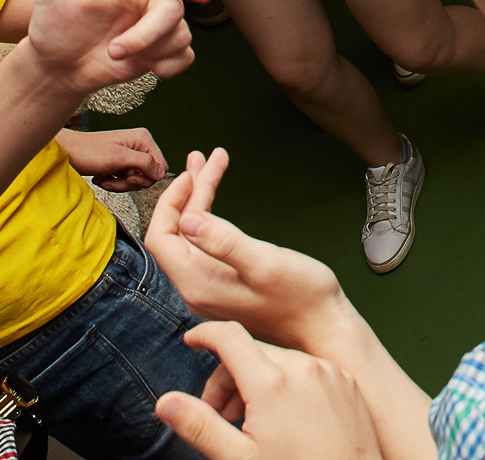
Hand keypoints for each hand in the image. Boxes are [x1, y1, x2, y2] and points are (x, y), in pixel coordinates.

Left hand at [25, 0, 208, 97]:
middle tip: (114, 50)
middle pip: (174, 10)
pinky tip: (143, 68)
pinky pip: (185, 58)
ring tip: (117, 57)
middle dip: (148, 35)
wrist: (56, 65)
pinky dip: (168, 67)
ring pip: (181, 36)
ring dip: (152, 53)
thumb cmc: (54, 21)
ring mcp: (158, 26)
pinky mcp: (162, 52)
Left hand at [58, 125, 170, 190]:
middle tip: (116, 177)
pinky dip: (114, 182)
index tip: (130, 177)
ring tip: (106, 177)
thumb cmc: (89, 151)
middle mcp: (139, 146)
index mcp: (143, 139)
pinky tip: (103, 177)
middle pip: (148, 175)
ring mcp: (130, 156)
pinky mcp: (121, 164)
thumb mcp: (120, 158)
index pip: (160, 166)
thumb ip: (144, 163)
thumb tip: (160, 172)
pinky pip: (125, 181)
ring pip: (136, 180)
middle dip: (130, 182)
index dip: (146, 176)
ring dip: (119, 183)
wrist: (69, 153)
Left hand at [146, 149, 355, 351]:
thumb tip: (187, 219)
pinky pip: (206, 246)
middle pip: (176, 233)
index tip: (191, 173)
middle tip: (206, 157)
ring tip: (212, 165)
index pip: (160, 237)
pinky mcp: (225, 287)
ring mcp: (209, 290)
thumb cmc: (301, 296)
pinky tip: (221, 204)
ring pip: (191, 237)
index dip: (171, 202)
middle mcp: (195, 289)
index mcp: (197, 283)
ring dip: (200, 200)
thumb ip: (223, 241)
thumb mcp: (264, 262)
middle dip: (189, 191)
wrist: (324, 328)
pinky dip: (212, 218)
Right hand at [155, 323, 379, 459]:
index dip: (205, 335)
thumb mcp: (238, 458)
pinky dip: (290, 385)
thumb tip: (165, 402)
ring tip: (254, 424)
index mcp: (271, 381)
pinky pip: (310, 370)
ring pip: (281, 361)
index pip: (229, 337)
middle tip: (221, 417)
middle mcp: (303, 367)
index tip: (191, 341)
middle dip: (229, 378)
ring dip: (259, 382)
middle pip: (252, 353)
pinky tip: (287, 421)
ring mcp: (329, 372)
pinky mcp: (347, 383)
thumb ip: (199, 426)